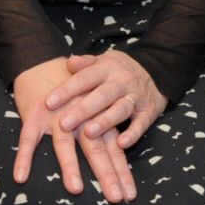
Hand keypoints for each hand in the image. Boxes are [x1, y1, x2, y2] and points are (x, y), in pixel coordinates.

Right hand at [12, 57, 138, 203]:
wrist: (43, 64)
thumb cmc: (71, 92)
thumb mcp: (92, 107)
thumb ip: (105, 129)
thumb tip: (121, 153)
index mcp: (96, 118)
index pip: (113, 147)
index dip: (121, 171)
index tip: (130, 194)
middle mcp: (80, 118)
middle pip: (96, 148)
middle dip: (106, 173)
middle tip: (115, 197)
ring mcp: (56, 116)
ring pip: (64, 144)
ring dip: (71, 166)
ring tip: (77, 189)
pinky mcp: (34, 114)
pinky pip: (28, 138)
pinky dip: (24, 157)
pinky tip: (21, 176)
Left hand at [49, 50, 163, 148]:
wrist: (156, 69)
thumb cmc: (118, 70)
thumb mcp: (102, 61)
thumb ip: (85, 64)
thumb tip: (68, 62)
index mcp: (106, 68)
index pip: (84, 78)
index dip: (66, 90)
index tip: (48, 102)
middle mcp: (121, 82)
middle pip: (101, 96)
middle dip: (83, 110)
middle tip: (63, 123)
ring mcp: (136, 97)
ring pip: (120, 109)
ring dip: (105, 121)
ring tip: (89, 133)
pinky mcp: (149, 111)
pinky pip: (142, 123)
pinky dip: (133, 134)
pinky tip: (121, 144)